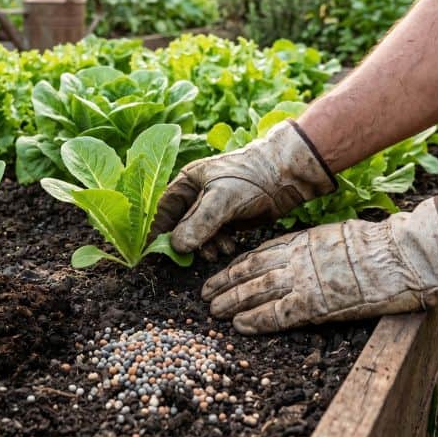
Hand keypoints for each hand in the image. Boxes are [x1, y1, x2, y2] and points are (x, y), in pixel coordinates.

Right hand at [152, 120, 335, 258]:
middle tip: (189, 260)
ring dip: (204, 247)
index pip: (162, 210)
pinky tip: (229, 247)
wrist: (285, 176)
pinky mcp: (227, 220)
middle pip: (179, 226)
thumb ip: (200, 222)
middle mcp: (195, 195)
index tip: (152, 253)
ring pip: (197, 235)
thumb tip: (177, 246)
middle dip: (185, 243)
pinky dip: (218, 245)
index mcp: (186, 182)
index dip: (156, 231)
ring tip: (217, 253)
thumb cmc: (250, 177)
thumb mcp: (222, 198)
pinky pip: (214, 238)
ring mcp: (211, 208)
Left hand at [202, 197, 437, 334]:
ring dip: (232, 301)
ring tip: (213, 310)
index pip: (258, 253)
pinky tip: (240, 325)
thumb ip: (311, 246)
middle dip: (225, 282)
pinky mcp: (315, 304)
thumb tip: (300, 254)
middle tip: (205, 294)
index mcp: (300, 240)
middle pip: (250, 270)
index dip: (236, 265)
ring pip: (256, 291)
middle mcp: (295, 258)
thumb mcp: (333, 236)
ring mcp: (303, 280)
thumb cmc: (375, 245)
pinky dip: (256, 320)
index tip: (222, 273)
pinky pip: (277, 314)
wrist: (398, 255)